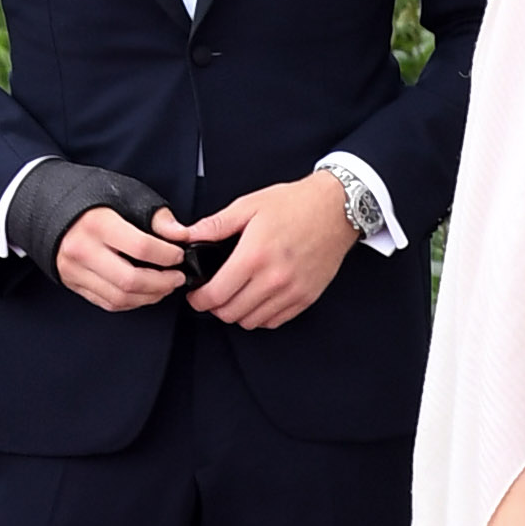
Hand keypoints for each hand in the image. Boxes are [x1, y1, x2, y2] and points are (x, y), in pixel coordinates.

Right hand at [54, 204, 186, 312]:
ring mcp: (74, 269)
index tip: (179, 255)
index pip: (141, 247)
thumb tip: (180, 234)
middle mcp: (82, 250)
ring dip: (150, 296)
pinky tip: (145, 292)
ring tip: (165, 286)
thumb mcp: (124, 194)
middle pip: (131, 280)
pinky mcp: (72, 282)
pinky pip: (107, 302)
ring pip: (120, 297)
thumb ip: (156, 216)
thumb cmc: (87, 198)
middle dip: (163, 283)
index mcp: (97, 224)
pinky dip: (132, 301)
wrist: (44, 205)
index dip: (168, 255)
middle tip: (178, 277)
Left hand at [158, 172, 358, 331]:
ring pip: (252, 321)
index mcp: (254, 255)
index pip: (216, 294)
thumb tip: (188, 235)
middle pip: (231, 313)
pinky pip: (275, 321)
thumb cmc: (295, 204)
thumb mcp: (249, 205)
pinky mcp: (306, 297)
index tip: (196, 295)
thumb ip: (216, 224)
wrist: (336, 209)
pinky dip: (261, 315)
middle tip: (212, 295)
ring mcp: (292, 291)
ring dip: (238, 313)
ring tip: (235, 297)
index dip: (198, 299)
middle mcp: (273, 279)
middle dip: (215, 307)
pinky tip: (257, 299)